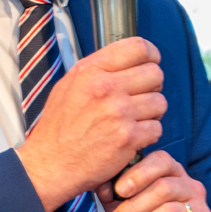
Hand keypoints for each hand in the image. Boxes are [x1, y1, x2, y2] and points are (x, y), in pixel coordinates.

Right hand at [18, 37, 165, 211]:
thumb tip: (124, 60)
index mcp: (90, 71)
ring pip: (159, 102)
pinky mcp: (128, 138)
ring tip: (133, 120)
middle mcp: (105, 88)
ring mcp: (118, 113)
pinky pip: (156, 128)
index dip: (151, 55)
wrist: (50, 164)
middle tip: (140, 97)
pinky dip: (148, 135)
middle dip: (152, 86)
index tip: (151, 63)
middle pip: (155, 73)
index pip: (138, 47)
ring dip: (151, 113)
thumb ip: (97, 70)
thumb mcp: (67, 86)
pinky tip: (132, 137)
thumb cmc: (58, 128)